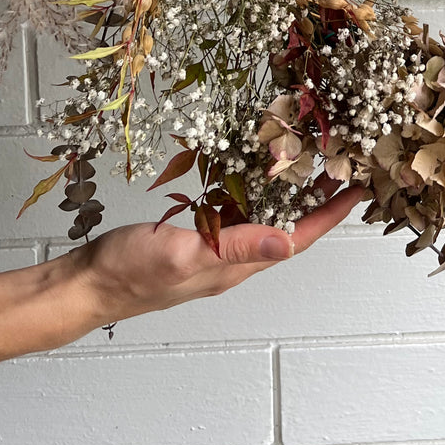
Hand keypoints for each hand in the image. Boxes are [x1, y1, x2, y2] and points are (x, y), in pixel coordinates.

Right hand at [0, 177, 364, 370]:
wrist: (85, 285)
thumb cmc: (128, 272)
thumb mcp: (184, 254)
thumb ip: (234, 246)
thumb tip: (287, 241)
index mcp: (235, 264)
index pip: (297, 238)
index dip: (330, 214)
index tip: (358, 188)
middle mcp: (231, 258)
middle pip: (288, 226)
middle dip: (318, 198)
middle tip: (341, 163)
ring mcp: (212, 248)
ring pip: (263, 218)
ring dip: (289, 192)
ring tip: (310, 160)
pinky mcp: (193, 237)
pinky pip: (233, 212)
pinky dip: (251, 189)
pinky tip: (252, 170)